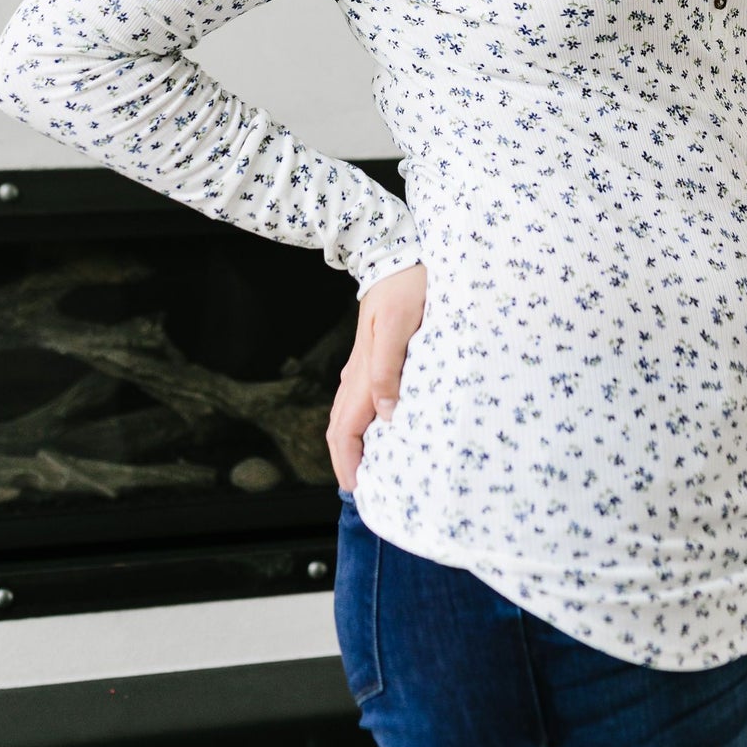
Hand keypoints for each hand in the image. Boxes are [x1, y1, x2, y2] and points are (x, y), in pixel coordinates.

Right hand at [327, 262, 427, 491]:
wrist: (393, 255)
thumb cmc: (405, 287)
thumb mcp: (402, 325)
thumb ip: (389, 369)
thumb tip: (384, 415)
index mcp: (364, 372)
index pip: (346, 429)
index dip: (348, 462)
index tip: (358, 489)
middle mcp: (357, 374)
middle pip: (341, 428)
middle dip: (346, 462)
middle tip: (361, 492)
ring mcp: (361, 366)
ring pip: (346, 416)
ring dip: (351, 446)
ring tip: (366, 471)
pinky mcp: (369, 359)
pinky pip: (356, 401)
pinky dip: (358, 425)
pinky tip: (373, 431)